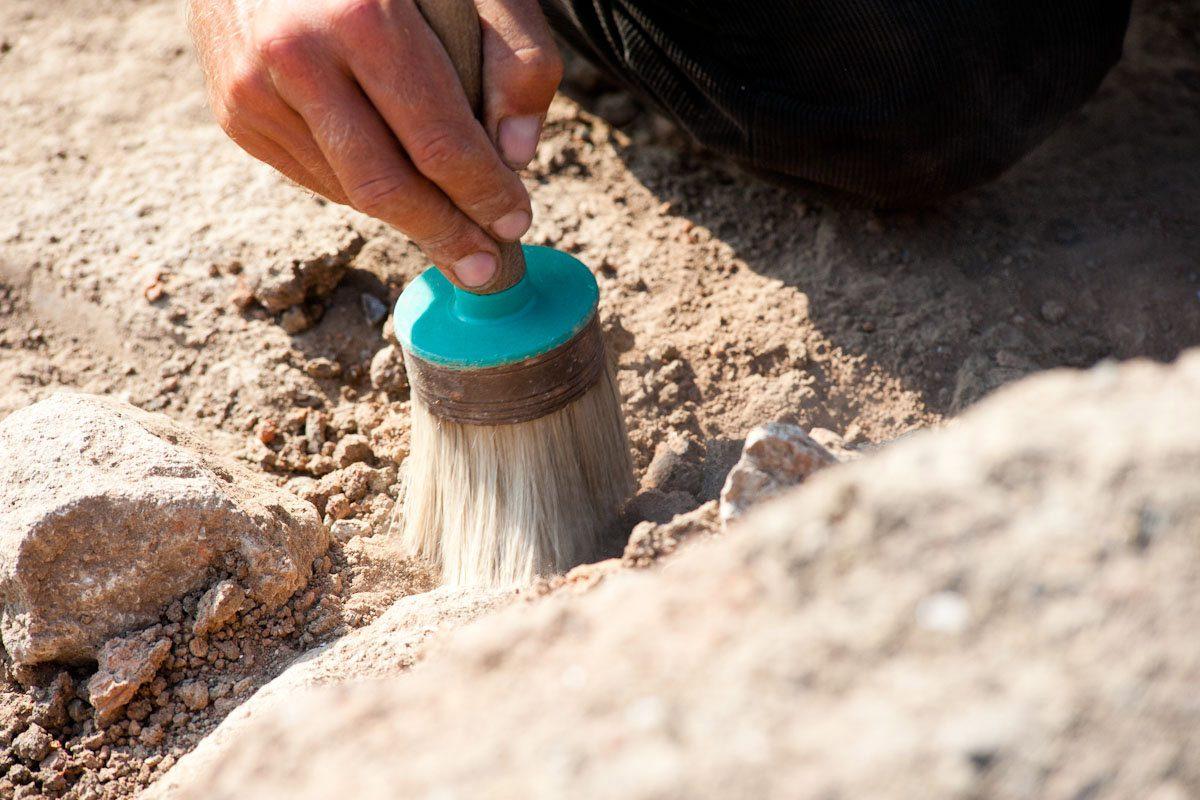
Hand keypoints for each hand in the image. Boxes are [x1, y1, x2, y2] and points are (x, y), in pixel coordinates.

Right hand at [187, 0, 561, 286]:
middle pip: (384, 185)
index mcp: (363, 16)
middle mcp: (295, 54)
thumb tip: (517, 154)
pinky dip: (361, 187)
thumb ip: (516, 52)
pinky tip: (393, 174)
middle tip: (483, 267)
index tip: (516, 221)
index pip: (438, 142)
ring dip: (406, 215)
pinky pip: (313, 174)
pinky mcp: (233, 108)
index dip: (484, 194)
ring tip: (451, 222)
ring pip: (347, 189)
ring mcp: (253, 87)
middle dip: (444, 234)